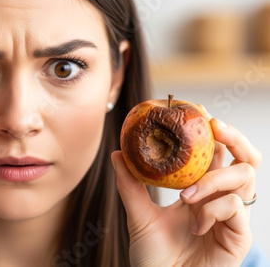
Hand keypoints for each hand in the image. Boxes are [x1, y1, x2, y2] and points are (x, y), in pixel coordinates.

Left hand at [112, 108, 259, 266]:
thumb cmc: (153, 257)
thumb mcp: (138, 216)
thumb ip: (130, 185)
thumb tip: (117, 153)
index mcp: (200, 192)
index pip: (215, 155)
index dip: (213, 132)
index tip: (197, 111)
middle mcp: (220, 200)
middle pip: (245, 159)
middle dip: (235, 137)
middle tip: (214, 126)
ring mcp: (232, 218)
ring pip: (245, 178)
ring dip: (214, 178)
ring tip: (186, 195)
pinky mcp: (239, 236)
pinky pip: (236, 207)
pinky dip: (214, 209)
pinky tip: (194, 223)